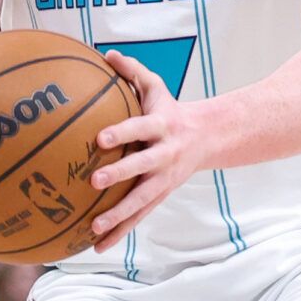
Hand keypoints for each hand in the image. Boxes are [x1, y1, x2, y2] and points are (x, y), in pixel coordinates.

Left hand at [84, 50, 211, 249]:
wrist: (207, 138)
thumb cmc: (169, 109)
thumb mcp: (156, 86)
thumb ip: (132, 71)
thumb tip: (105, 54)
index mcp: (161, 127)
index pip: (139, 128)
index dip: (122, 133)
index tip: (100, 139)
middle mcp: (164, 155)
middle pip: (141, 167)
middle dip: (119, 175)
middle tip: (94, 181)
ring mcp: (163, 180)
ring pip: (140, 201)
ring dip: (118, 216)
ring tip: (93, 227)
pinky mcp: (159, 196)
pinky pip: (138, 217)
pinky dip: (119, 233)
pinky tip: (96, 246)